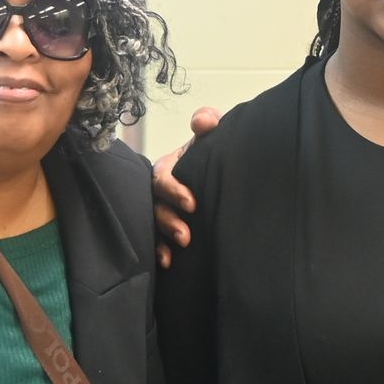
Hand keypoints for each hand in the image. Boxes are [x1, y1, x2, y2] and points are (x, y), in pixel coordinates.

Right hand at [153, 106, 221, 267]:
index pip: (162, 176)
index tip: (192, 203)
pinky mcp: (168, 228)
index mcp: (170, 167)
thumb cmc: (215, 152)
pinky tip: (169, 262)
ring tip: (184, 245)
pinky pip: (157, 241)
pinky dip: (161, 251)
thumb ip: (209, 122)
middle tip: (186, 235)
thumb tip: (203, 121)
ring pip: (155, 223)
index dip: (173, 190)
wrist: (228, 173)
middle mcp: (162, 189)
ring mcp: (164, 209)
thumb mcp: (213, 135)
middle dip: (169, 220)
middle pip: (155, 204)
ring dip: (165, 237)